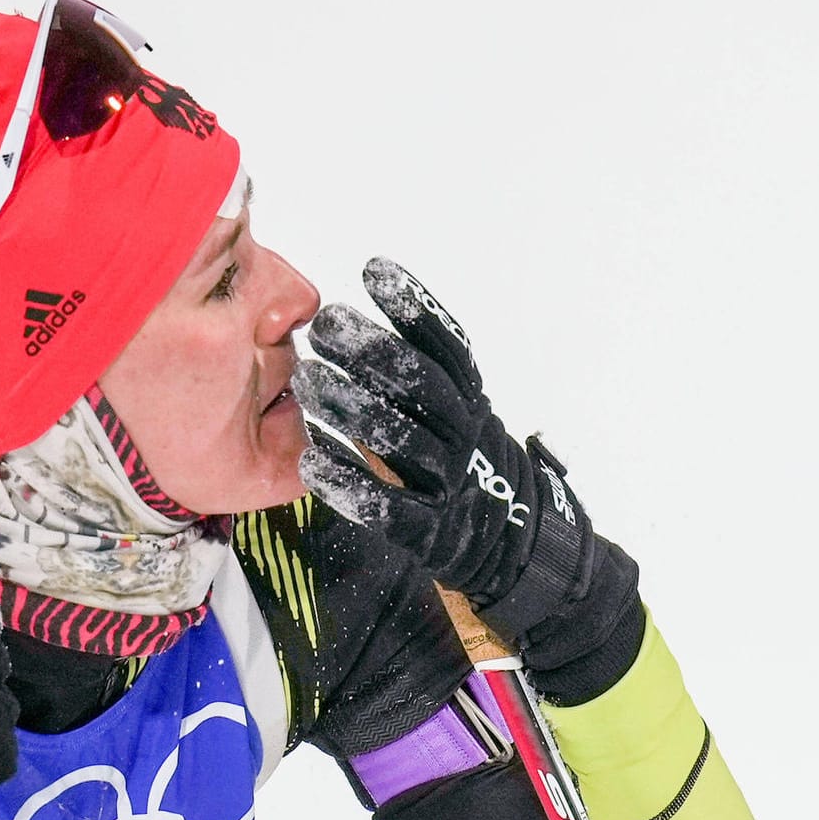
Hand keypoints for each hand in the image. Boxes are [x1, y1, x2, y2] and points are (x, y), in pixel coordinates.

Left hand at [293, 258, 596, 646]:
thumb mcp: (450, 412)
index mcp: (470, 402)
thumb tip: (351, 319)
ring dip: (354, 410)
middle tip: (326, 324)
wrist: (510, 548)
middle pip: (425, 389)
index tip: (374, 271)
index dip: (415, 310)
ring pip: (405, 443)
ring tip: (308, 381)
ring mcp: (451, 486)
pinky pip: (391, 510)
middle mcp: (467, 438)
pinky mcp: (431, 534)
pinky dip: (351, 486)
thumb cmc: (457, 464)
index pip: (448, 349)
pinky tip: (312, 463)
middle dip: (376, 353)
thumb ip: (409, 376)